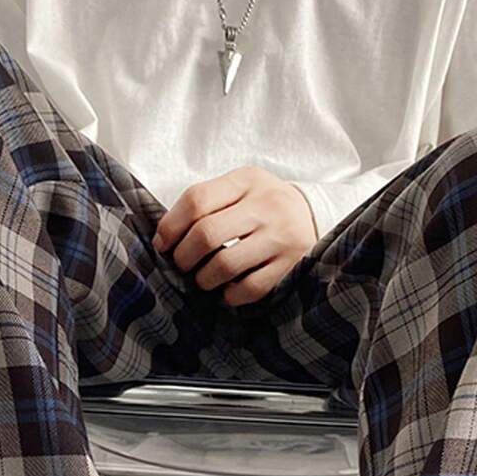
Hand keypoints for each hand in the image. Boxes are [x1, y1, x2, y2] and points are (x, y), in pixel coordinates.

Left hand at [152, 166, 317, 306]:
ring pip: (225, 265)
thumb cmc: (261, 205)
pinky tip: (228, 289)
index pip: (196, 200)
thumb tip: (164, 239)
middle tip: (183, 265)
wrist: (312, 216)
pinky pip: (249, 288)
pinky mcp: (291, 265)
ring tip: (205, 279)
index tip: (164, 244)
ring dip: (205, 279)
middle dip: (184, 257)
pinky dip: (230, 294)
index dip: (171, 226)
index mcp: (247, 181)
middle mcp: (266, 205)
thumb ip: (206, 204)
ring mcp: (281, 236)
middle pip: (206, 234)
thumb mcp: (239, 189)